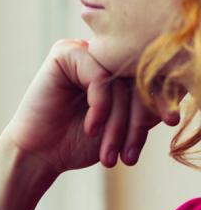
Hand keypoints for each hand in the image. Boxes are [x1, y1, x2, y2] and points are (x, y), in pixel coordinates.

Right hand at [2, 38, 186, 176]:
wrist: (36, 157)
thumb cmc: (72, 146)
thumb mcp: (118, 129)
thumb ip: (143, 109)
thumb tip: (174, 97)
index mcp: (113, 71)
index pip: (146, 78)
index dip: (159, 102)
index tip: (170, 121)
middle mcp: (100, 57)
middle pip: (136, 80)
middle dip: (135, 122)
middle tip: (129, 155)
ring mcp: (82, 53)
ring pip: (120, 81)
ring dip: (117, 122)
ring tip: (107, 153)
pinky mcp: (64, 54)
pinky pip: (100, 76)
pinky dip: (100, 106)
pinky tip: (91, 128)